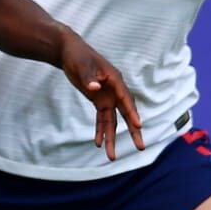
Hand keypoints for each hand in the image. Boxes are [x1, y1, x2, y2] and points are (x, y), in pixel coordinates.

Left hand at [58, 35, 143, 159]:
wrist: (69, 53)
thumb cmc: (78, 56)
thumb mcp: (82, 66)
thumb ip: (88, 78)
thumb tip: (94, 88)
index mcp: (115, 80)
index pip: (126, 99)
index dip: (132, 112)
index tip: (138, 126)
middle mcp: (115, 91)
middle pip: (126, 113)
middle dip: (133, 131)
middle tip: (140, 147)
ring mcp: (107, 97)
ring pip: (113, 121)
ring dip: (112, 137)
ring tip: (111, 156)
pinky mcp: (99, 101)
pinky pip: (102, 119)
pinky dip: (101, 130)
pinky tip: (99, 143)